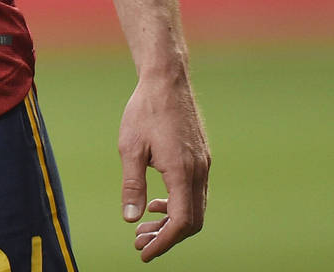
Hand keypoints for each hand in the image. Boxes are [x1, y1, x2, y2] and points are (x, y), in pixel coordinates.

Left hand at [119, 72, 209, 260]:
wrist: (167, 80)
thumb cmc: (145, 110)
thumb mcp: (130, 148)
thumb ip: (132, 185)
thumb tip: (130, 219)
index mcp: (182, 172)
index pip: (181, 222)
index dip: (164, 243)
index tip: (144, 253)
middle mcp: (198, 171)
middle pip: (192, 221)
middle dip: (166, 237)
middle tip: (139, 243)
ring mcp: (203, 164)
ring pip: (194, 207)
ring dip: (171, 222)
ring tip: (144, 227)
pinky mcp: (201, 157)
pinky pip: (195, 192)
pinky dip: (178, 205)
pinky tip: (157, 203)